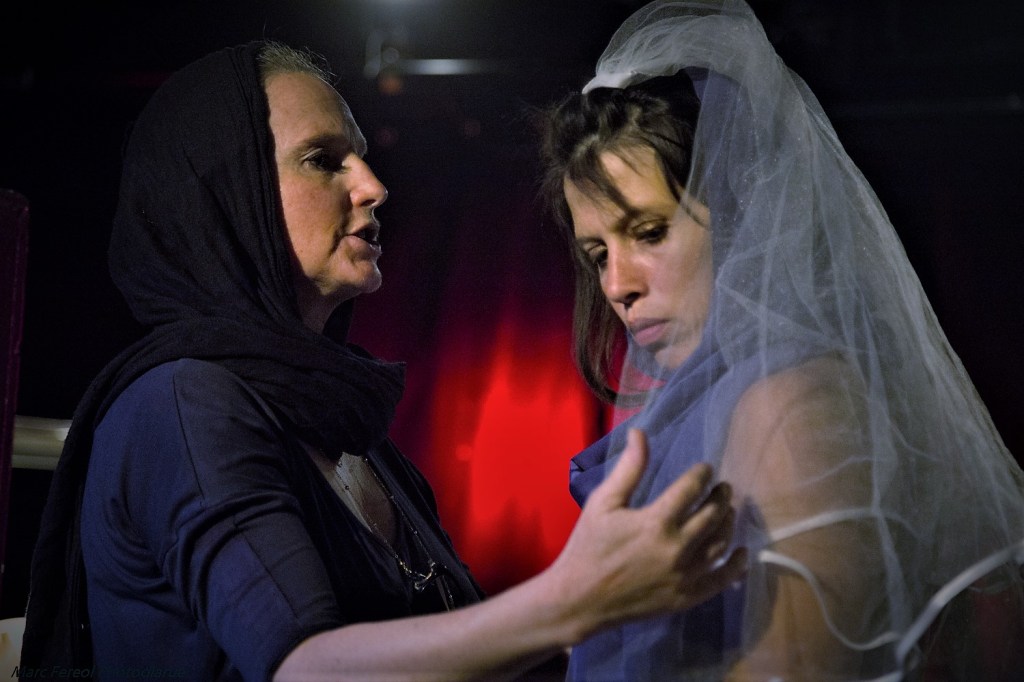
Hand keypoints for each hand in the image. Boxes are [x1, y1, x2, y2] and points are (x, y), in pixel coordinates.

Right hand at [550, 428, 746, 640]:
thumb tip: (640, 433)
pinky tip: (742, 553)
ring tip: (728, 511)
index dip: (702, 475)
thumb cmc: (588, 546)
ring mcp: (684, 575)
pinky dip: (736, 566)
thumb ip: (628, 469)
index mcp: (656, 521)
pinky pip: (721, 579)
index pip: (691, 489)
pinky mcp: (686, 597)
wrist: (580, 599)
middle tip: (724, 487)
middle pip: (713, 515)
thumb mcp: (603, 502)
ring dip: (729, 523)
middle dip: (721, 496)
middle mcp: (677, 548)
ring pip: (720, 544)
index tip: (705, 468)